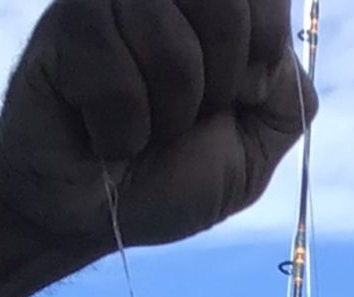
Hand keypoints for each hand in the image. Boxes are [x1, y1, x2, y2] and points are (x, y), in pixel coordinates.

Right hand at [0, 0, 313, 249]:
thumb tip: (267, 54)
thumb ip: (285, 96)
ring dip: (164, 115)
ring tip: (141, 131)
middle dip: (217, 85)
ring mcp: (112, 0)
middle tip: (182, 120)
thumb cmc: (165, 178)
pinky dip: (118, 128)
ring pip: (168, 43)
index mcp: (213, 7)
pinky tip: (102, 134)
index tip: (237, 93)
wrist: (87, 218)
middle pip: (224, 5)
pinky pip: (114, 75)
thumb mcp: (251, 150)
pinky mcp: (67, 26)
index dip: (263, 45)